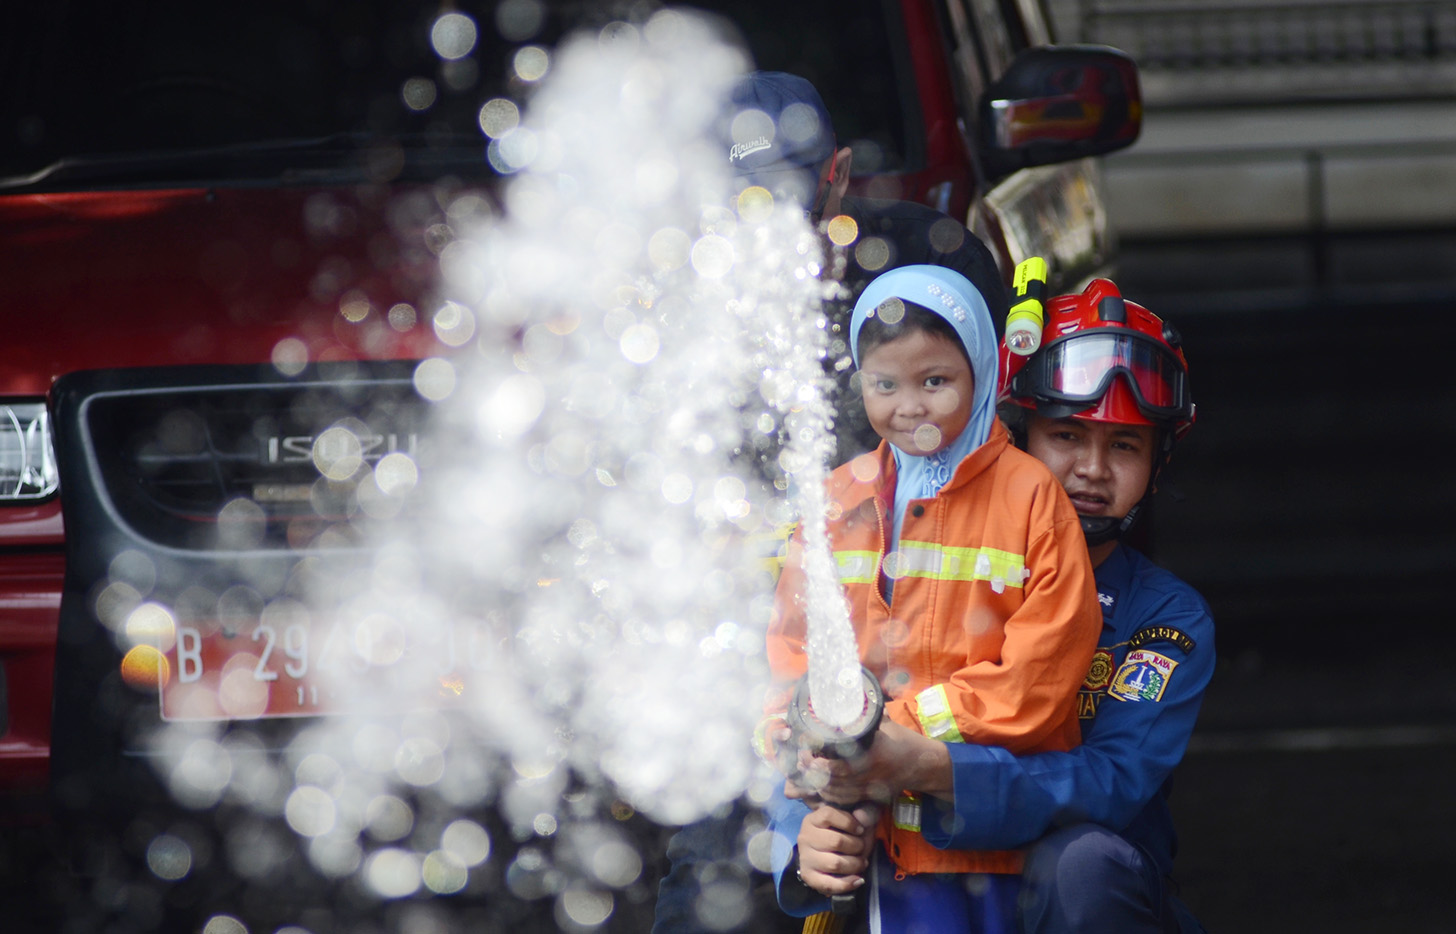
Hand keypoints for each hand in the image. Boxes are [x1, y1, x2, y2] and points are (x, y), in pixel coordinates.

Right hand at [795, 802, 877, 895]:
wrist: (827, 852)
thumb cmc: (843, 833)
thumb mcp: (854, 819)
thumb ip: (864, 813)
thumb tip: (862, 817)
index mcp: (813, 819)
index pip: (828, 815)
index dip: (849, 822)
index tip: (861, 830)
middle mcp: (805, 837)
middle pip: (835, 841)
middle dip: (856, 846)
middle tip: (862, 848)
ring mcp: (805, 857)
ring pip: (834, 863)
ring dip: (854, 865)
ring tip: (862, 863)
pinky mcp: (808, 876)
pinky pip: (828, 884)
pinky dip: (846, 884)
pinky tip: (858, 880)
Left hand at [809, 720, 951, 804]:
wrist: (925, 765)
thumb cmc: (904, 741)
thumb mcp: (886, 725)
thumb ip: (867, 717)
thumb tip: (851, 696)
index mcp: (873, 755)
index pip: (841, 766)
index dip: (820, 763)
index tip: (807, 751)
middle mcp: (871, 774)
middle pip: (836, 781)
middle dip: (815, 772)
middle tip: (802, 760)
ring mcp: (872, 788)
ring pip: (839, 793)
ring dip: (820, 784)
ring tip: (807, 771)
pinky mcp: (873, 796)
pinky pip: (848, 800)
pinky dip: (832, 795)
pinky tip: (822, 785)